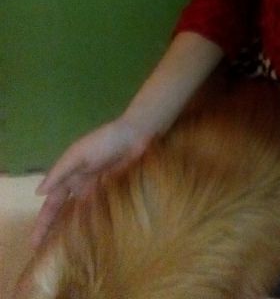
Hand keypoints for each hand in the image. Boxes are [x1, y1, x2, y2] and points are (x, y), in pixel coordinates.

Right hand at [30, 117, 151, 249]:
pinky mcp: (115, 191)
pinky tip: (96, 237)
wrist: (135, 135)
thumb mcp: (77, 154)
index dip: (43, 222)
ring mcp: (98, 189)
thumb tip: (38, 193)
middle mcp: (81, 185)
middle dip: (55, 230)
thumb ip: (59, 172)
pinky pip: (102, 210)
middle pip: (65, 212)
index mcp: (69, 177)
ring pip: (83, 214)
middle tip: (48, 254)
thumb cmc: (104, 142)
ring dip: (75, 229)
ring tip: (70, 252)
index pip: (52, 204)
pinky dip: (96, 222)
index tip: (34, 244)